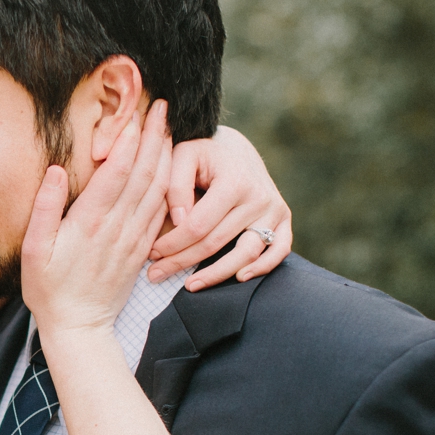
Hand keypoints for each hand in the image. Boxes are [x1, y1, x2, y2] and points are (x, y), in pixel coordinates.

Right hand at [21, 100, 171, 334]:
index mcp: (89, 222)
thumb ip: (45, 208)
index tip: (136, 112)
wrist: (79, 327)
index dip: (129, 139)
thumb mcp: (33, 250)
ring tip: (169, 128)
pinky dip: (168, 184)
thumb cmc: (48, 289)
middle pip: (143, 173)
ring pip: (157, 189)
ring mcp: (134, 239)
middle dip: (153, 137)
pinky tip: (170, 167)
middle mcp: (117, 227)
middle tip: (160, 107)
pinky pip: (161, 211)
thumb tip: (55, 170)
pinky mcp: (142, 249)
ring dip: (165, 156)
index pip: (116, 171)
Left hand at [147, 125, 291, 290]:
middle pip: (216, 242)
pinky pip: (279, 252)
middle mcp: (259, 197)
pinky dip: (262, 268)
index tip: (150, 254)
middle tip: (155, 275)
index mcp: (234, 181)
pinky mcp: (284, 220)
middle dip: (182, 262)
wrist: (237, 148)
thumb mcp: (183, 155)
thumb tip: (179, 222)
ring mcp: (274, 210)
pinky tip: (239, 278)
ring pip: (246, 253)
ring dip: (216, 274)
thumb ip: (176, 185)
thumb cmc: (203, 154)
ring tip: (189, 286)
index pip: (198, 225)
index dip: (172, 244)